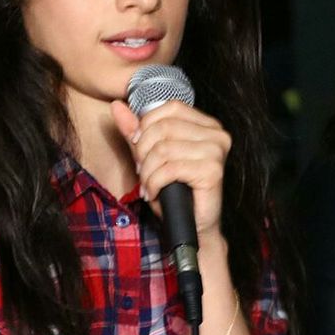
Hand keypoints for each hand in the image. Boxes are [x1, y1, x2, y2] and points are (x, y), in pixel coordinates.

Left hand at [111, 99, 230, 238]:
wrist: (193, 227)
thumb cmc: (176, 193)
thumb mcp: (151, 157)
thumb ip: (137, 131)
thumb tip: (117, 107)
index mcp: (207, 125)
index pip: (171, 107)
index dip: (147, 124)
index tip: (137, 146)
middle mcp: (217, 135)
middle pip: (164, 127)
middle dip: (143, 151)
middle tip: (142, 171)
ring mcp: (216, 152)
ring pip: (164, 149)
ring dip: (148, 171)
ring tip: (148, 184)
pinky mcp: (212, 171)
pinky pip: (170, 169)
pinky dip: (154, 183)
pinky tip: (153, 194)